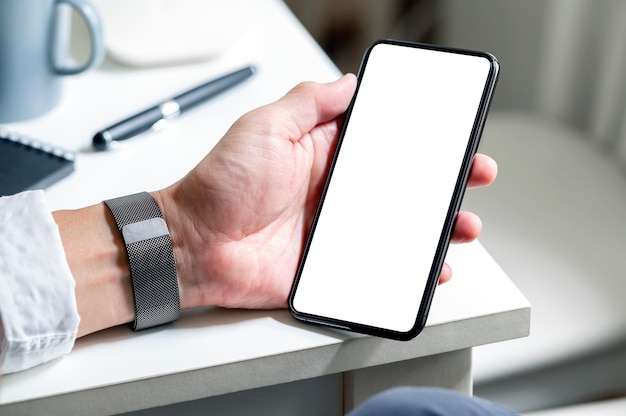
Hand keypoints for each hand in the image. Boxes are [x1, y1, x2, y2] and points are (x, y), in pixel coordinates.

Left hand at [155, 74, 496, 310]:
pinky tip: (429, 267)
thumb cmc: (220, 185)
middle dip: (443, 183)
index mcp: (324, 155)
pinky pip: (378, 268)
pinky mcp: (330, 266)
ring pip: (399, 228)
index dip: (422, 140)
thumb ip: (308, 102)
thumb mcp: (264, 127)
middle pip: (402, 186)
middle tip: (473, 177)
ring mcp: (336, 231)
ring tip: (462, 226)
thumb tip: (348, 82)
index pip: (385, 143)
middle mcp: (336, 192)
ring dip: (436, 228)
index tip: (453, 137)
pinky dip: (407, 270)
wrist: (194, 245)